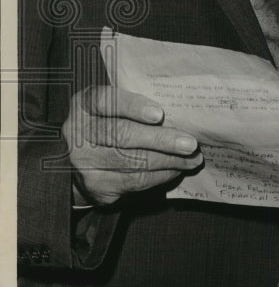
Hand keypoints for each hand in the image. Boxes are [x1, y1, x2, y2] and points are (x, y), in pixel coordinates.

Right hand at [63, 85, 201, 205]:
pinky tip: (176, 169)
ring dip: (169, 161)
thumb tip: (179, 112)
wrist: (79, 161)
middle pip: (123, 135)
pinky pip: (135, 181)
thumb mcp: (113, 106)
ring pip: (132, 162)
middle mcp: (79, 133)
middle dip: (161, 139)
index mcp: (84, 105)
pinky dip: (160, 175)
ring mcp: (84, 162)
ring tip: (192, 158)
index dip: (132, 107)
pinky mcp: (96, 186)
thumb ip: (135, 104)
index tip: (159, 114)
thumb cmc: (109, 122)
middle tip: (190, 143)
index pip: (105, 101)